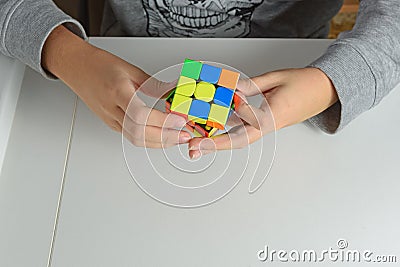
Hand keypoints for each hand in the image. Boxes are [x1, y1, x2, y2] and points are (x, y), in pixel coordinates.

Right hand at [42, 25, 189, 147]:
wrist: (76, 67)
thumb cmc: (99, 64)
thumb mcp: (130, 69)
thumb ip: (154, 84)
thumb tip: (174, 92)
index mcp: (117, 92)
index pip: (141, 115)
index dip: (162, 122)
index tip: (180, 121)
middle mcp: (112, 109)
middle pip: (139, 133)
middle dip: (165, 138)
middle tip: (184, 136)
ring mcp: (110, 119)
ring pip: (135, 139)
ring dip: (159, 143)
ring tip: (176, 138)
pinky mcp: (111, 124)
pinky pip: (131, 137)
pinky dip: (149, 140)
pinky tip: (162, 136)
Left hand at [188, 68, 337, 157]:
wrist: (325, 90)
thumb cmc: (306, 84)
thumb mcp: (276, 79)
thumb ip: (251, 85)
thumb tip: (229, 88)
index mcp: (272, 117)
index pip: (242, 132)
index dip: (219, 140)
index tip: (201, 144)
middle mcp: (268, 125)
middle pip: (237, 140)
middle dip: (213, 145)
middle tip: (192, 147)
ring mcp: (266, 126)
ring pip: (238, 135)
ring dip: (217, 137)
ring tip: (197, 134)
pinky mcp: (265, 122)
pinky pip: (243, 126)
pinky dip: (227, 126)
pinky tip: (214, 122)